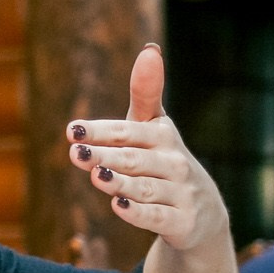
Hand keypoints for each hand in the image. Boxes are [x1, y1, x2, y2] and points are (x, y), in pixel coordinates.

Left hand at [66, 44, 228, 253]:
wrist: (201, 213)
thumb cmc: (164, 161)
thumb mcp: (154, 127)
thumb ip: (146, 93)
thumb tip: (150, 50)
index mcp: (162, 136)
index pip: (127, 131)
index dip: (100, 131)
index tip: (72, 130)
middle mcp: (174, 163)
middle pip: (133, 159)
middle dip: (105, 155)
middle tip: (78, 153)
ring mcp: (180, 193)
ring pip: (143, 188)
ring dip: (120, 183)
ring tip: (97, 176)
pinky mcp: (181, 222)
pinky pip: (156, 217)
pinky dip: (138, 213)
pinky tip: (117, 207)